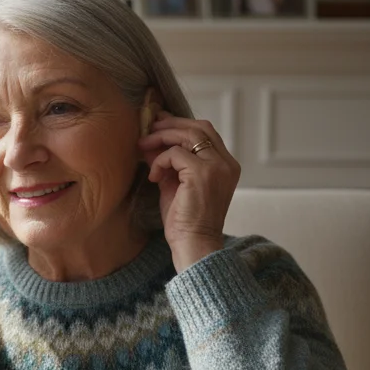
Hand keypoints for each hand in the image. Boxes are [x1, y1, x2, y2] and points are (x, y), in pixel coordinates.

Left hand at [138, 111, 240, 271]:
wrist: (194, 245)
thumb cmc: (185, 221)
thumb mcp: (176, 185)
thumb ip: (169, 163)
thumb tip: (151, 143)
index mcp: (225, 165)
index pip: (206, 133)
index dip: (180, 125)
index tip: (159, 124)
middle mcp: (226, 163)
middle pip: (199, 128)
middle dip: (170, 125)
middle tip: (148, 129)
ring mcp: (217, 167)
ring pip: (188, 135)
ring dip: (161, 137)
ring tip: (143, 146)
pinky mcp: (202, 173)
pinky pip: (176, 153)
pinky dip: (160, 161)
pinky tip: (153, 176)